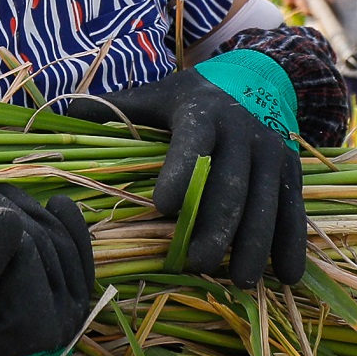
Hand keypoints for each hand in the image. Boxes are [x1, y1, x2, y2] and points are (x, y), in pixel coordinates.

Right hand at [0, 183, 95, 355]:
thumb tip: (3, 216)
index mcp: (33, 326)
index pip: (17, 244)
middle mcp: (63, 317)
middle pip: (38, 234)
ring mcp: (73, 306)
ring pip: (55, 233)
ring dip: (17, 203)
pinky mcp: (74, 296)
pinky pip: (78, 248)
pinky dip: (67, 221)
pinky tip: (53, 203)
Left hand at [60, 70, 305, 284]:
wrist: (257, 76)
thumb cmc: (193, 97)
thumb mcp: (156, 94)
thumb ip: (116, 109)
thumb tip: (62, 114)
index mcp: (203, 113)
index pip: (192, 145)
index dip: (180, 173)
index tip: (163, 206)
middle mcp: (243, 131)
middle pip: (232, 184)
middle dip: (217, 225)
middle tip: (199, 262)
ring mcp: (272, 151)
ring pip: (266, 202)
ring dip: (255, 243)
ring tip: (240, 280)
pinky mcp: (292, 169)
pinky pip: (294, 209)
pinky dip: (292, 243)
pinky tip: (286, 276)